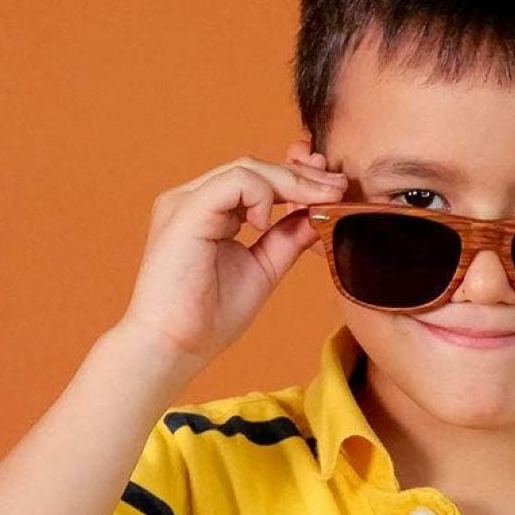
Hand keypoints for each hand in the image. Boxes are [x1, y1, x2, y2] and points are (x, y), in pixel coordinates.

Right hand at [117, 140, 347, 367]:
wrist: (175, 346)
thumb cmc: (209, 316)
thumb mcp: (262, 269)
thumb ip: (286, 239)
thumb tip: (318, 213)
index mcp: (208, 211)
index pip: (256, 180)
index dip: (297, 179)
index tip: (334, 189)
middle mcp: (193, 198)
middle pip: (254, 168)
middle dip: (302, 175)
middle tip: (339, 185)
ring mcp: (186, 201)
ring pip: (247, 170)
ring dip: (292, 182)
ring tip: (322, 198)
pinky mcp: (186, 212)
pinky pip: (234, 183)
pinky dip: (263, 195)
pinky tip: (268, 222)